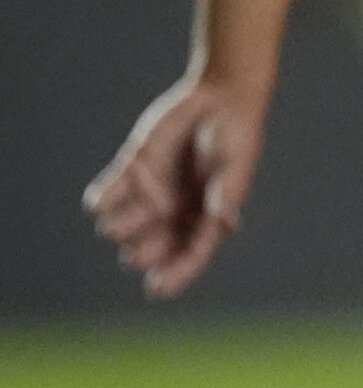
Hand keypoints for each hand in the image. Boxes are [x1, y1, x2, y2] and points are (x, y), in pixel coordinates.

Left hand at [84, 75, 269, 297]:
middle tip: (139, 254)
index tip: (157, 288)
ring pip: (124, 228)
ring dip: (121, 228)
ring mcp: (151, 193)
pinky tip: (98, 202)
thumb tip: (220, 216)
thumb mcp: (239, 162)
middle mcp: (175, 213)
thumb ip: (230, 188)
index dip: (175, 274)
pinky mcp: (132, 171)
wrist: (219, 99)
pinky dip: (101, 200)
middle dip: (144, 254)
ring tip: (117, 224)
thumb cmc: (236, 136)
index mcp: (205, 219)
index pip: (190, 255)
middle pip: (152, 249)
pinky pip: (108, 194)